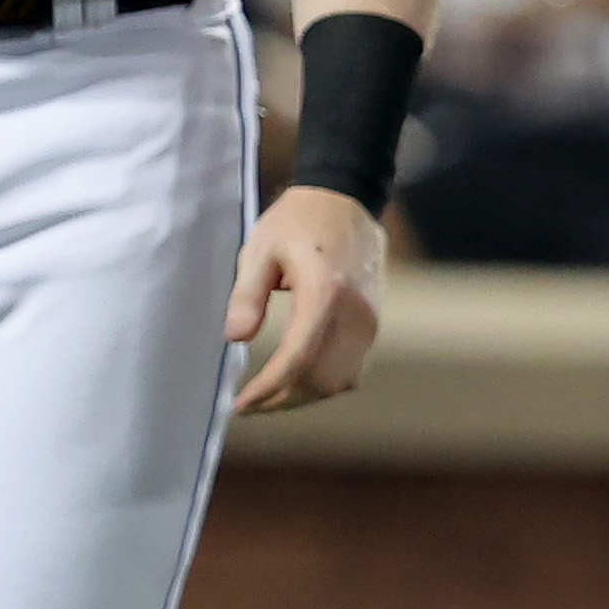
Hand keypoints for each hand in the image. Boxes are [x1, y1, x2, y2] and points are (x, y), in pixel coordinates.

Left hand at [223, 183, 386, 414]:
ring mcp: (370, 323)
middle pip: (321, 379)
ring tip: (266, 399)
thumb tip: (235, 338)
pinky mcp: (373, 325)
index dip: (269, 388)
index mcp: (325, 293)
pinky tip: (293, 382)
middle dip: (282, 401)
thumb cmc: (296, 222)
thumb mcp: (259, 249)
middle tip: (246, 406)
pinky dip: (323, 384)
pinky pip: (352, 370)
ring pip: (340, 382)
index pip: (298, 358)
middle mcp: (355, 315)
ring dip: (303, 397)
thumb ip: (247, 294)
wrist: (345, 201)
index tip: (240, 403)